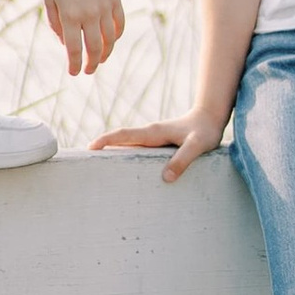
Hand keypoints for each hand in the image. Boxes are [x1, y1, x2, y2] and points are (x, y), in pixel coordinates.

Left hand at [45, 0, 125, 78]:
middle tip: (88, 71)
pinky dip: (116, 37)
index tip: (74, 73)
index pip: (74, 49)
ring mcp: (104, 7)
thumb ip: (55, 24)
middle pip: (94, 49)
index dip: (74, 65)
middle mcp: (89, 13)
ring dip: (105, 54)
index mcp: (69, 15)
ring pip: (110, 40)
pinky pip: (119, 25)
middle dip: (91, 64)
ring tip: (99, 60)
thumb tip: (65, 44)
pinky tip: (110, 42)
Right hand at [94, 109, 227, 182]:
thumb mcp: (197, 146)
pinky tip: (125, 167)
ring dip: (113, 151)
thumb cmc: (205, 130)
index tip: (89, 148)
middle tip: (84, 162)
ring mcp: (153, 137)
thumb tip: (165, 178)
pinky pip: (137, 147)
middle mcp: (150, 133)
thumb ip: (182, 160)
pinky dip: (126, 153)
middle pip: (120, 139)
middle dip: (102, 147)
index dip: (106, 140)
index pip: (124, 135)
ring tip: (99, 168)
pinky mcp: (158, 142)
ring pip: (127, 143)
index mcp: (154, 132)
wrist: (210, 116)